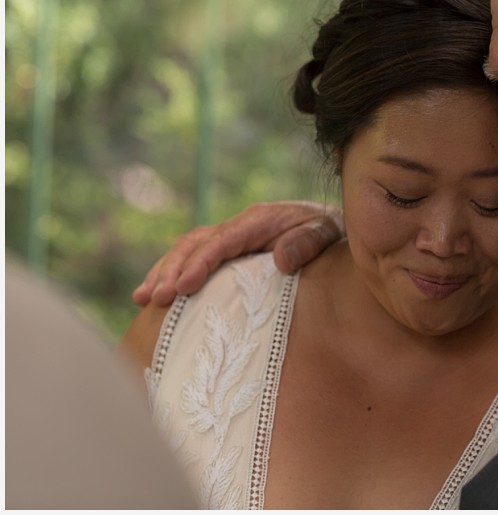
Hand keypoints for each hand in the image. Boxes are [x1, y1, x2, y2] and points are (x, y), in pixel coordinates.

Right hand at [131, 201, 343, 305]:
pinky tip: (154, 296)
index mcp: (259, 220)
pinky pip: (193, 257)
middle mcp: (239, 225)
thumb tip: (281, 258)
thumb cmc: (330, 230)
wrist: (332, 223)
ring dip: (164, 272)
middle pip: (196, 243)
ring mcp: (231, 236)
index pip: (222, 241)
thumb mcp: (327, 232)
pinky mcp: (228, 249)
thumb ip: (308, 242)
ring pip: (187, 249)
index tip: (184, 287)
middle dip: (174, 270)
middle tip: (157, 299)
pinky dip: (172, 273)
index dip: (200, 263)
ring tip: (144, 299)